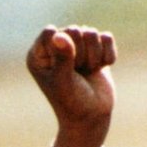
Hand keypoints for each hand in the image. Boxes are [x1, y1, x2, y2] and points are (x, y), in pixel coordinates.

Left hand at [26, 25, 115, 146]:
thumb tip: (59, 34)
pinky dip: (108, 55)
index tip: (63, 69)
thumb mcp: (63, 81)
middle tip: (77, 74)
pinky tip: (101, 68)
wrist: (92, 116)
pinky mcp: (96, 48)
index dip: (62, 48)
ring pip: (91, 32)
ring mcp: (77, 46)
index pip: (50, 32)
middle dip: (80, 54)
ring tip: (88, 72)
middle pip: (74, 30)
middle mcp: (55, 47)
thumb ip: (61, 58)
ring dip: (94, 56)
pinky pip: (106, 37)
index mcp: (38, 55)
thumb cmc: (72, 102)